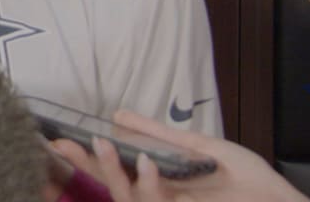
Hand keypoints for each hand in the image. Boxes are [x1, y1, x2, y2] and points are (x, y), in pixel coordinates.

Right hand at [53, 110, 309, 201]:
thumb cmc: (246, 180)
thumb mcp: (198, 148)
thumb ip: (158, 134)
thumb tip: (118, 115)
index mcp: (158, 183)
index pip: (115, 171)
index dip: (88, 158)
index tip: (63, 139)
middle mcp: (158, 198)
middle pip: (112, 187)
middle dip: (86, 167)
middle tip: (67, 144)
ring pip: (125, 198)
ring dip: (112, 173)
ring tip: (106, 144)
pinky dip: (148, 186)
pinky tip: (148, 165)